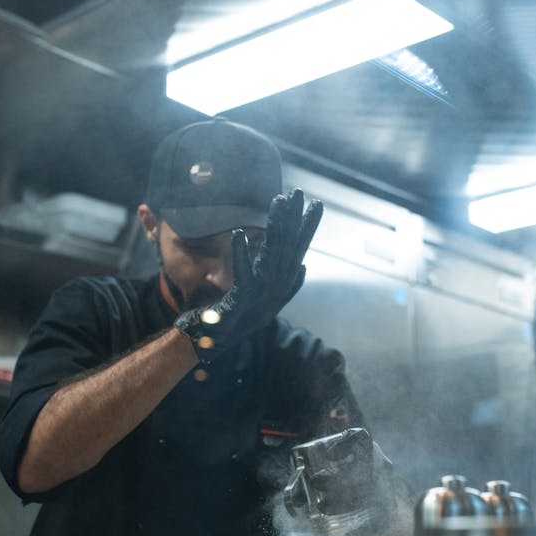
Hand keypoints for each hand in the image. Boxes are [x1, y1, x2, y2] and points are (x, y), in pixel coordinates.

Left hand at [175, 189, 322, 362]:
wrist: (218, 343)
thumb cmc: (241, 318)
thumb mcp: (269, 300)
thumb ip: (289, 284)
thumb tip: (303, 266)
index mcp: (283, 285)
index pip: (299, 249)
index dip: (308, 227)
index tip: (317, 204)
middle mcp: (276, 288)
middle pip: (288, 248)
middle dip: (294, 219)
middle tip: (298, 193)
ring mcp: (260, 294)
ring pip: (271, 255)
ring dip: (275, 228)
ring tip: (278, 203)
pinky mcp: (241, 300)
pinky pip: (242, 274)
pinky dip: (242, 254)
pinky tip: (240, 234)